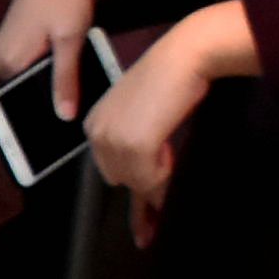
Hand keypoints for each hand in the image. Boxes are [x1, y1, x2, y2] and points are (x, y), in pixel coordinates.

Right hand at [0, 0, 111, 110]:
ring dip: (54, 80)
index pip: (26, 99)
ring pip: (33, 79)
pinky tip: (69, 62)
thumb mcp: (70, 41)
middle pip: (28, 90)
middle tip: (83, 95)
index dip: (50, 108)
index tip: (72, 120)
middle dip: (53, 94)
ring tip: (78, 75)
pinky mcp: (16, 45)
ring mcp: (6, 52)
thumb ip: (64, 79)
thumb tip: (64, 116)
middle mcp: (0, 60)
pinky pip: (33, 67)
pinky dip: (51, 68)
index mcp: (7, 61)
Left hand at [85, 29, 212, 218]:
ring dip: (159, 181)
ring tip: (174, 155)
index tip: (143, 221)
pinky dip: (164, 180)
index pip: (108, 168)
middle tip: (160, 199)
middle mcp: (97, 131)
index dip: (133, 183)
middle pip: (121, 179)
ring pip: (137, 183)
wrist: (184, 56)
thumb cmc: (171, 80)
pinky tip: (172, 159)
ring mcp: (113, 139)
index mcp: (94, 122)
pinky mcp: (134, 145)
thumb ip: (136, 143)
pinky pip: (151, 180)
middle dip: (145, 185)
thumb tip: (141, 185)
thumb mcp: (142, 113)